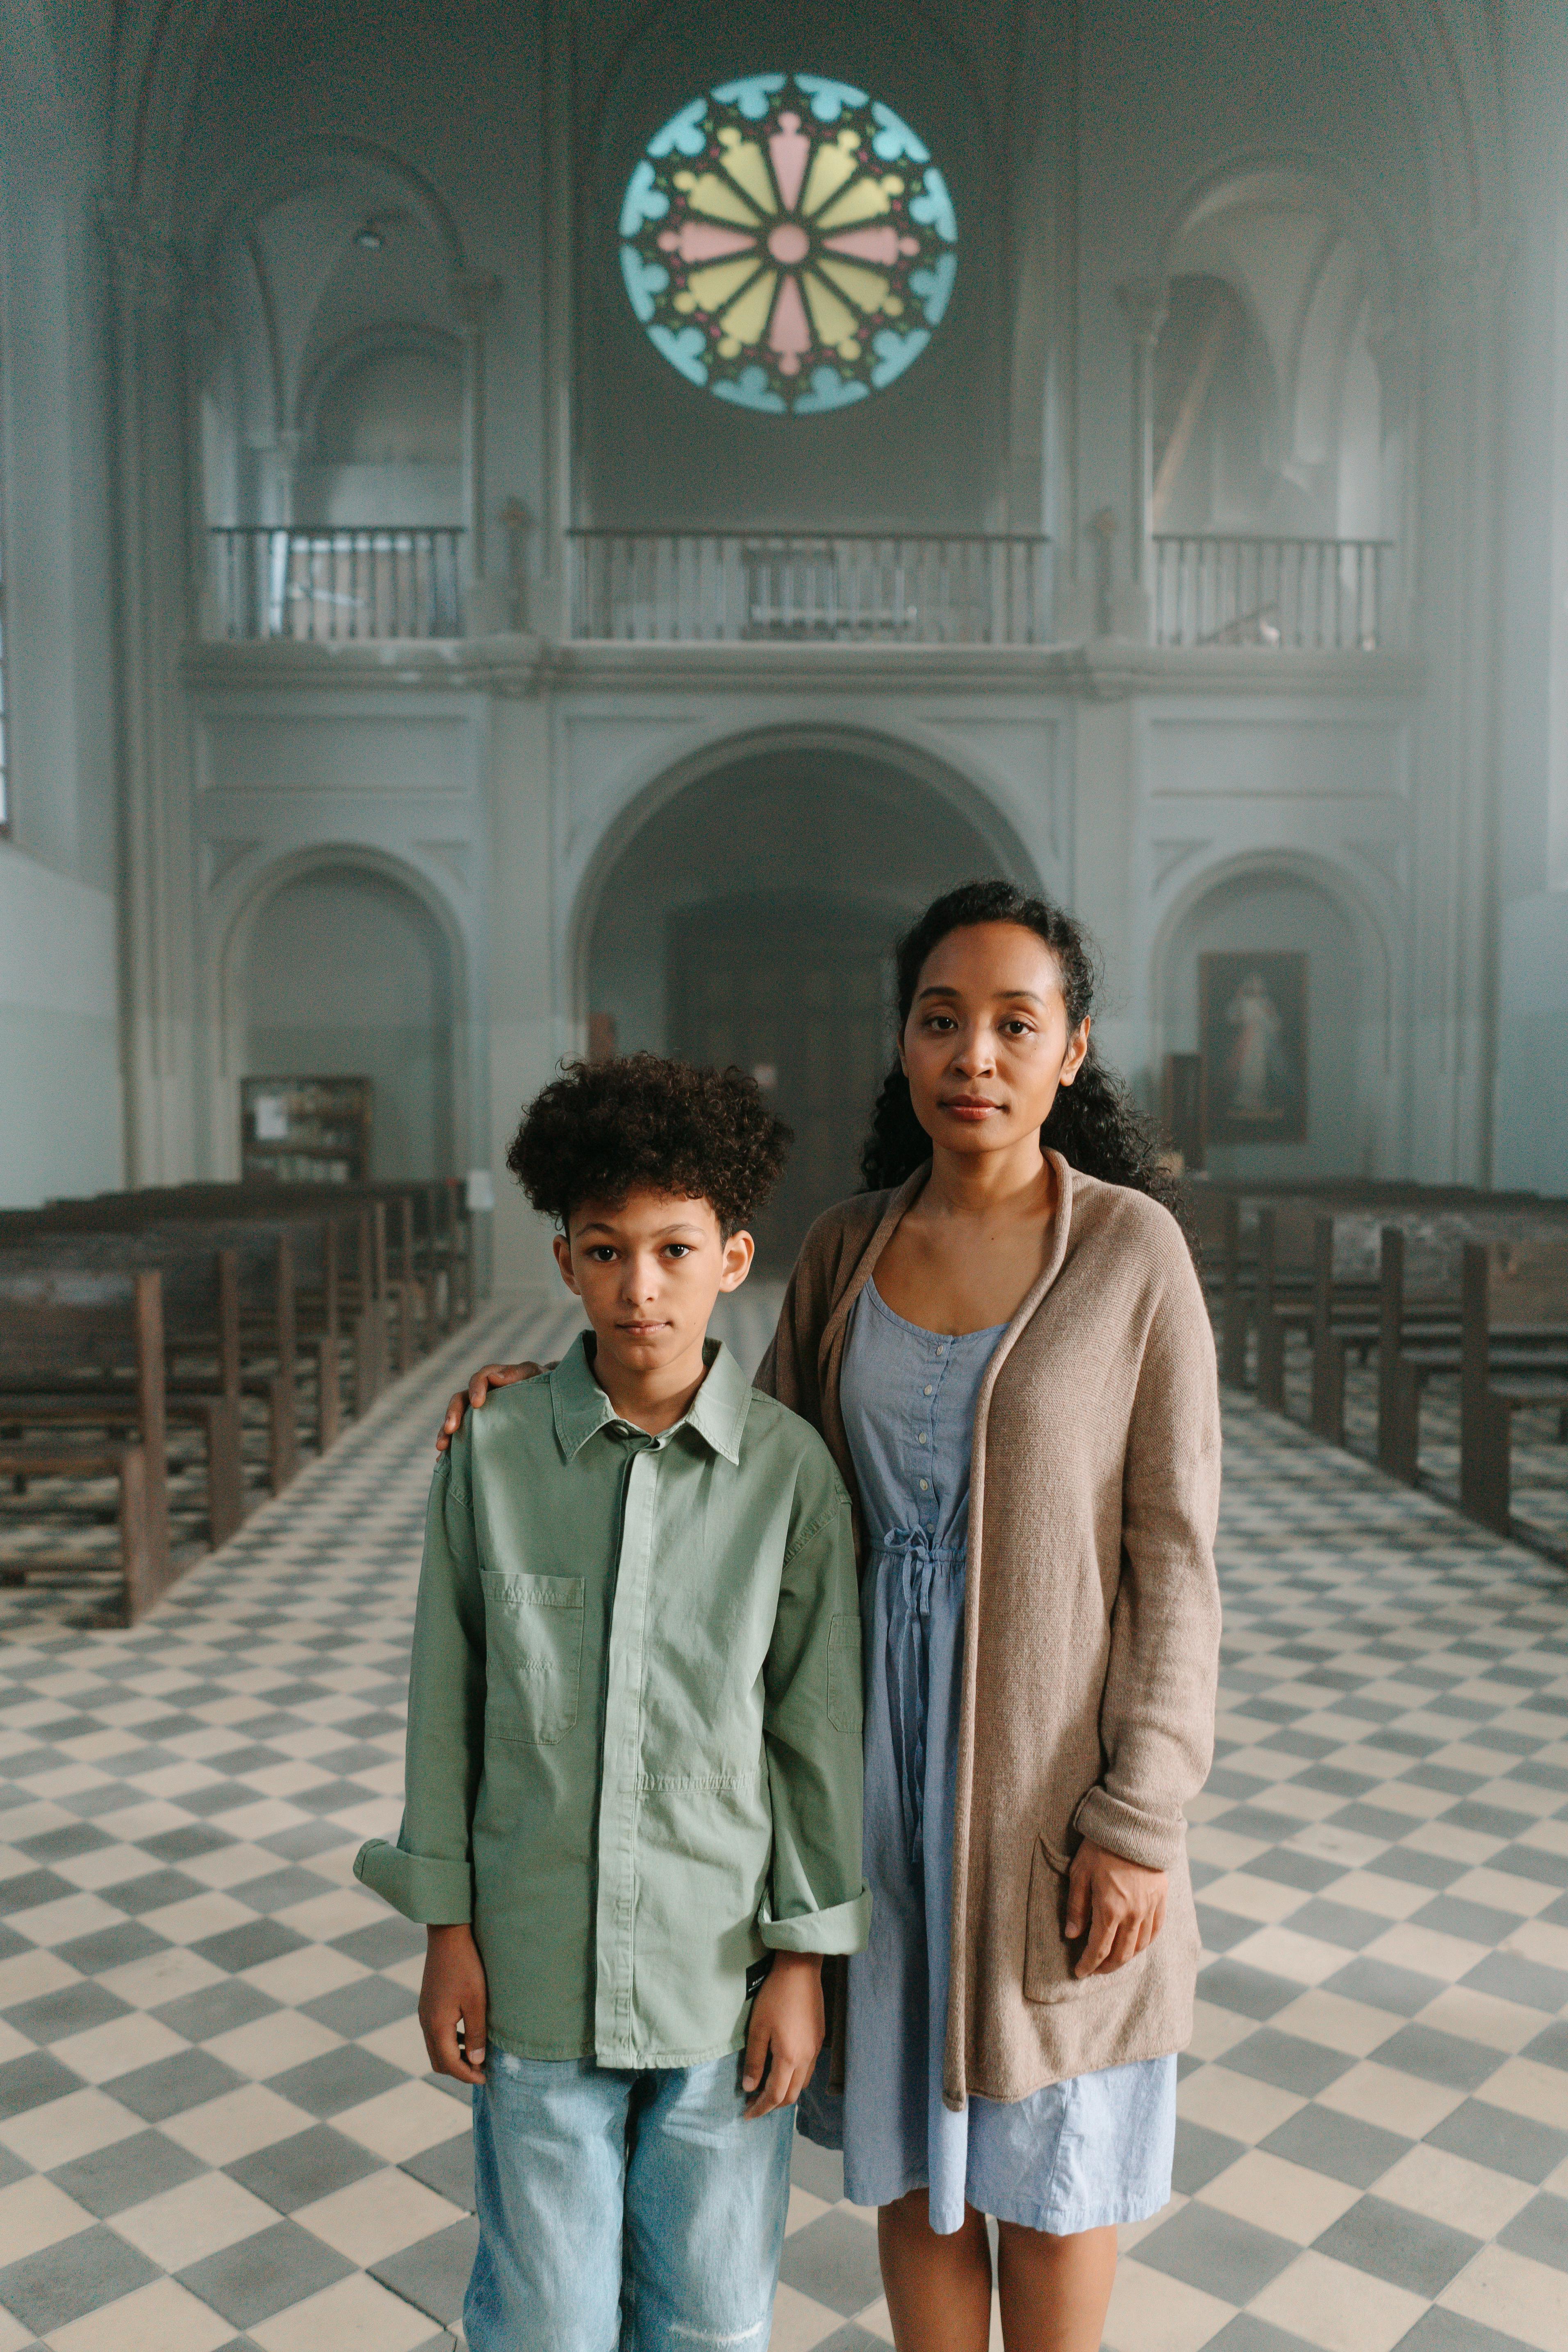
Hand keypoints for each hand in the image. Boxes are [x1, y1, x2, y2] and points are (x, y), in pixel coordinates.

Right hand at [419, 1922, 488, 2080]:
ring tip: (478, 2053)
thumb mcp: (476, 2002)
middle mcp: (426, 2023)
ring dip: (455, 2056)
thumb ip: (476, 2034)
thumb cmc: (466, 1967)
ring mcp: (425, 2013)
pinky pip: (436, 2034)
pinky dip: (451, 2042)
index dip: (467, 2075)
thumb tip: (476, 2062)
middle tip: (482, 2069)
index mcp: (437, 2026)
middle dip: (459, 2070)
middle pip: (439, 2061)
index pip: (449, 2064)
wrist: (448, 1936)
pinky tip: (468, 2034)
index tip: (486, 2077)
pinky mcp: (428, 2004)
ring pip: (436, 2048)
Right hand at [435, 1363, 540, 1451]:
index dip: (476, 1389)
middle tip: (451, 1428)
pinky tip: (444, 1460)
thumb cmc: (540, 1385)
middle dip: (453, 1413)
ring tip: (441, 1447)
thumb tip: (495, 1377)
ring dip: (445, 1431)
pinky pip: (459, 1436)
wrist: (548, 1402)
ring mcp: (476, 1413)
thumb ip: (518, 1373)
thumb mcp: (534, 1375)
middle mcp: (480, 1395)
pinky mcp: (476, 1429)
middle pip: (460, 1400)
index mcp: (493, 1379)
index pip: (480, 1379)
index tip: (477, 1404)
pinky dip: (451, 1447)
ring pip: (455, 1419)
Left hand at [741, 1953, 823, 2117]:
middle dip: (773, 2104)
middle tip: (755, 2103)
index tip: (747, 2114)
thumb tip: (749, 2087)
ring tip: (767, 2088)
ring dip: (785, 2091)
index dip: (761, 2108)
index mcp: (789, 2058)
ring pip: (802, 2083)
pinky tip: (783, 2069)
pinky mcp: (819, 2038)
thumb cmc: (774, 1997)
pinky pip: (808, 2069)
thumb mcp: (757, 2028)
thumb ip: (754, 2060)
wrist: (800, 1970)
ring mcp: (815, 2049)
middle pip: (791, 2095)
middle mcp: (806, 2058)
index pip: (775, 2095)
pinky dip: (795, 2077)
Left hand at [1065, 1840, 1166, 1976]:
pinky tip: (1136, 1945)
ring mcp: (1149, 1908)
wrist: (1133, 1825)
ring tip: (1112, 1960)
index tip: (1079, 1972)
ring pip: (1139, 1946)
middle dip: (1106, 1967)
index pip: (1098, 1949)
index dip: (1088, 1965)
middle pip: (1121, 1954)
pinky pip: (1155, 1930)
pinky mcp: (1160, 1898)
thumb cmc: (1100, 1847)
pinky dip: (1145, 1943)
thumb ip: (1076, 1907)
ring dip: (1125, 1958)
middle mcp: (1132, 1914)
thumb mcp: (1079, 1874)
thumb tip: (1072, 1935)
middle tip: (1095, 1970)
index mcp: (1109, 1909)